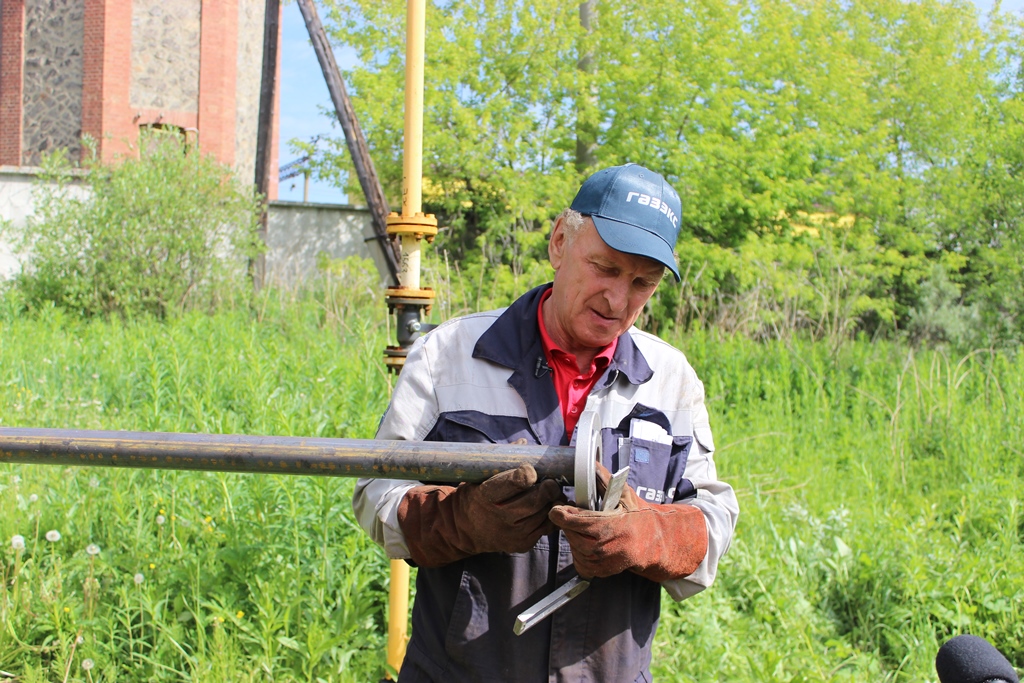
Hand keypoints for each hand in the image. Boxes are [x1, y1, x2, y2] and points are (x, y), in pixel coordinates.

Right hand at [398, 462, 565, 566]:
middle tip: (550, 481)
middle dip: (548, 488)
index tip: (531, 469)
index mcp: (487, 496)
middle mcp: (500, 517)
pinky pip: (547, 527)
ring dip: (551, 501)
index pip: (516, 483)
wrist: (464, 530)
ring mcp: (513, 534)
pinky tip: (546, 507)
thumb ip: (501, 460)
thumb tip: (523, 443)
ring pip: (544, 513)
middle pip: (535, 500)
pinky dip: (550, 515)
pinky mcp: (523, 543)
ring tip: (550, 492)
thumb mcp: (479, 477)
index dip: (528, 474)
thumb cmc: (474, 496)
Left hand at [548, 462, 706, 580]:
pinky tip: (588, 542)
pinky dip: (579, 551)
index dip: (561, 512)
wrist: (653, 543)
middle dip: (569, 522)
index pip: (572, 520)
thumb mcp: (624, 495)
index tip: (559, 506)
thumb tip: (591, 463)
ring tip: (584, 528)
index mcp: (608, 526)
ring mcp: (601, 562)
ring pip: (573, 547)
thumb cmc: (638, 517)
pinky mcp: (599, 572)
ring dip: (573, 536)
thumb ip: (605, 480)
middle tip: (573, 514)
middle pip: (569, 533)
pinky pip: (578, 562)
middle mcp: (604, 547)